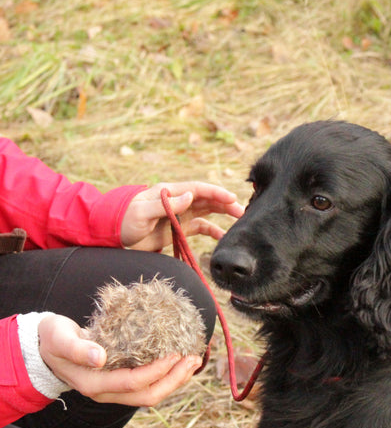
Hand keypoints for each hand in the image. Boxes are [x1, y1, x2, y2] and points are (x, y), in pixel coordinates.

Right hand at [38, 314, 201, 405]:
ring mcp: (114, 391)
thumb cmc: (54, 339)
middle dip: (174, 380)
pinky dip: (167, 376)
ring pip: (150, 395)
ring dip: (175, 380)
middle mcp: (106, 392)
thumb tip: (100, 357)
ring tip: (194, 362)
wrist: (45, 348)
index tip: (174, 354)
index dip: (156, 371)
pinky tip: (179, 363)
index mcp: (94, 383)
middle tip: (193, 359)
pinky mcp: (120, 383)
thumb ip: (77, 348)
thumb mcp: (60, 338)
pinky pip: (148, 386)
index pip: (132, 383)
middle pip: (147, 396)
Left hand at [121, 182, 243, 250]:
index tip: (232, 198)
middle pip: (207, 200)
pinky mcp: (178, 229)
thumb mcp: (141, 212)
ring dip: (222, 215)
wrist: (111, 234)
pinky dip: (212, 232)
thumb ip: (166, 204)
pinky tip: (222, 238)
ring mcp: (179, 215)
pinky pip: (199, 228)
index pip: (198, 189)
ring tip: (239, 221)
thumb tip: (189, 196)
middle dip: (225, 204)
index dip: (216, 192)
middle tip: (242, 212)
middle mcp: (177, 201)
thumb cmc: (123, 220)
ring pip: (207, 212)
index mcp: (170, 192)